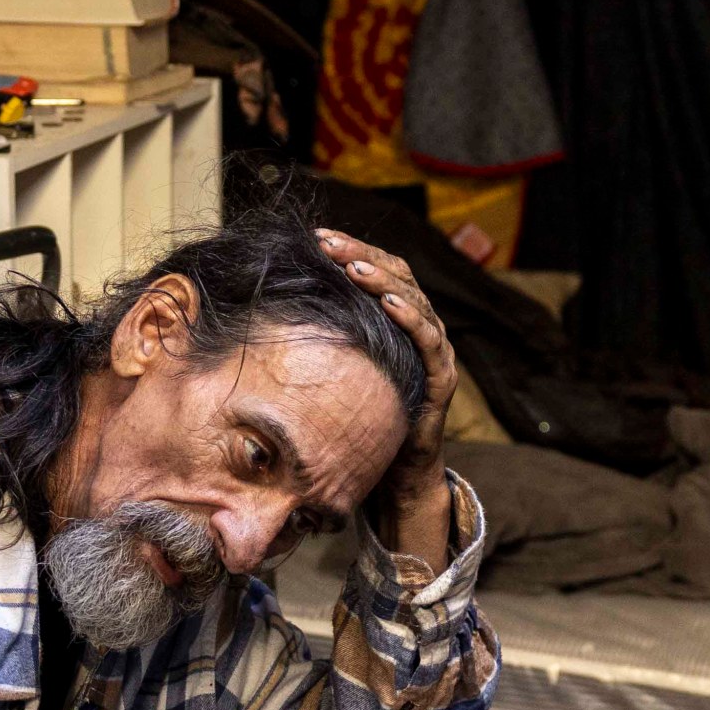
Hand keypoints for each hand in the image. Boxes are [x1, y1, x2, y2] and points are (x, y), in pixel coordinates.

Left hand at [314, 229, 460, 544]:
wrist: (394, 472)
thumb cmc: (361, 417)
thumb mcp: (337, 367)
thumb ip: (322, 336)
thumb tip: (269, 306)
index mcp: (398, 319)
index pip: (380, 269)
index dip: (352, 249)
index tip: (318, 238)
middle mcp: (421, 327)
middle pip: (398, 275)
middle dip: (362, 255)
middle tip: (329, 244)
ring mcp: (435, 351)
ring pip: (415, 301)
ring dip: (384, 280)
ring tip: (355, 268)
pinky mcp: (441, 379)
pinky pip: (429, 341)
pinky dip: (411, 319)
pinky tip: (389, 304)